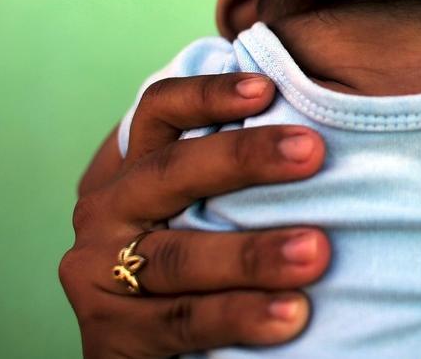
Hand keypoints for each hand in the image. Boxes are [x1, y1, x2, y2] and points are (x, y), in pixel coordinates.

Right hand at [59, 74, 331, 357]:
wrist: (152, 356)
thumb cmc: (200, 271)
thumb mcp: (203, 214)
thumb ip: (237, 181)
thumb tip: (322, 132)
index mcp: (132, 172)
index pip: (159, 113)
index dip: (207, 95)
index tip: (267, 88)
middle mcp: (106, 212)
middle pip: (171, 173)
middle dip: (244, 159)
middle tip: (312, 151)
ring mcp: (98, 274)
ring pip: (179, 256)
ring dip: (252, 254)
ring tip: (316, 252)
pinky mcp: (110, 335)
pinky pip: (182, 321)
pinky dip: (237, 317)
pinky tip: (291, 316)